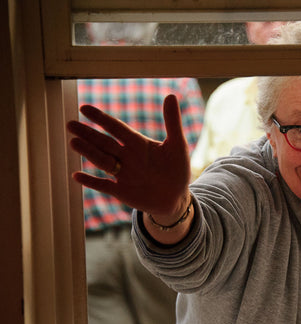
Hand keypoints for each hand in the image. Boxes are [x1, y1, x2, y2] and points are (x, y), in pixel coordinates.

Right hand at [68, 94, 190, 216]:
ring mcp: (122, 174)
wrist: (176, 198)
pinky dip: (91, 181)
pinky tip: (76, 176)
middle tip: (70, 124)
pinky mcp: (121, 191)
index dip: (102, 119)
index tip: (84, 108)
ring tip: (74, 142)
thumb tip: (171, 95)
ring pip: (102, 161)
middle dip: (88, 134)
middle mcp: (127, 157)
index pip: (117, 128)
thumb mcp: (177, 145)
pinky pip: (103, 185)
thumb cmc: (177, 170)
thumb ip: (173, 122)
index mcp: (138, 144)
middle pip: (104, 143)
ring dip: (88, 152)